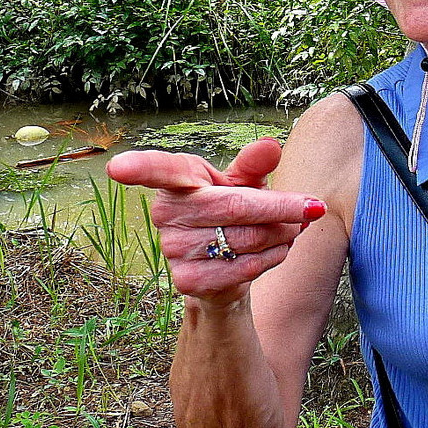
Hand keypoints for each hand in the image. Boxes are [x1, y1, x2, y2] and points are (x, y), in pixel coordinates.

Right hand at [107, 138, 325, 306]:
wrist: (226, 269)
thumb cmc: (233, 211)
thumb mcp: (245, 182)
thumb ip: (255, 165)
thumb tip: (270, 146)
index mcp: (179, 180)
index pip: (158, 170)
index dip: (139, 168)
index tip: (118, 168)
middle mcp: (166, 213)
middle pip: (236, 207)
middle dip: (282, 209)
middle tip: (310, 208)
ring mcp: (173, 249)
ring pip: (248, 239)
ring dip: (283, 235)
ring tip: (288, 230)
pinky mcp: (188, 281)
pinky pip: (246, 267)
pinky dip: (273, 258)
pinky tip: (273, 252)